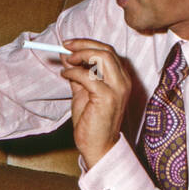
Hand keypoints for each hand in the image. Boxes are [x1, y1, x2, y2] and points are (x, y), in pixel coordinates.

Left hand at [60, 37, 129, 169]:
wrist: (98, 146)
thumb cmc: (92, 121)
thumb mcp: (82, 92)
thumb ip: (77, 73)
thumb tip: (66, 55)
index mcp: (120, 78)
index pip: (108, 51)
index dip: (87, 44)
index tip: (69, 44)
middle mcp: (123, 81)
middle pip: (106, 50)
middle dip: (83, 45)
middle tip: (66, 47)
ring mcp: (118, 89)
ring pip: (102, 57)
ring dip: (81, 55)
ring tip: (67, 61)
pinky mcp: (107, 97)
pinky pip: (88, 76)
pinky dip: (74, 72)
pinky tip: (65, 75)